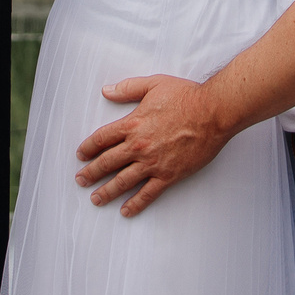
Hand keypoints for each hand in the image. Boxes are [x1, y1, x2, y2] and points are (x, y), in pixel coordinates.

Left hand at [75, 74, 233, 216]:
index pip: (102, 138)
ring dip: (107, 191)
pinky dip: (135, 204)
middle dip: (91, 173)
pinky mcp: (169, 175)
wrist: (213, 112)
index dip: (88, 147)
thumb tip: (107, 91)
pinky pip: (148, 193)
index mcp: (133, 124)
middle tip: (81, 180)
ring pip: (123, 181)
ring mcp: (153, 163)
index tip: (81, 155)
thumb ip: (127, 89)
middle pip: (107, 162)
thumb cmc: (187, 96)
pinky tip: (126, 210)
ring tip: (96, 198)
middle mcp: (138, 146)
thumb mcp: (154, 84)